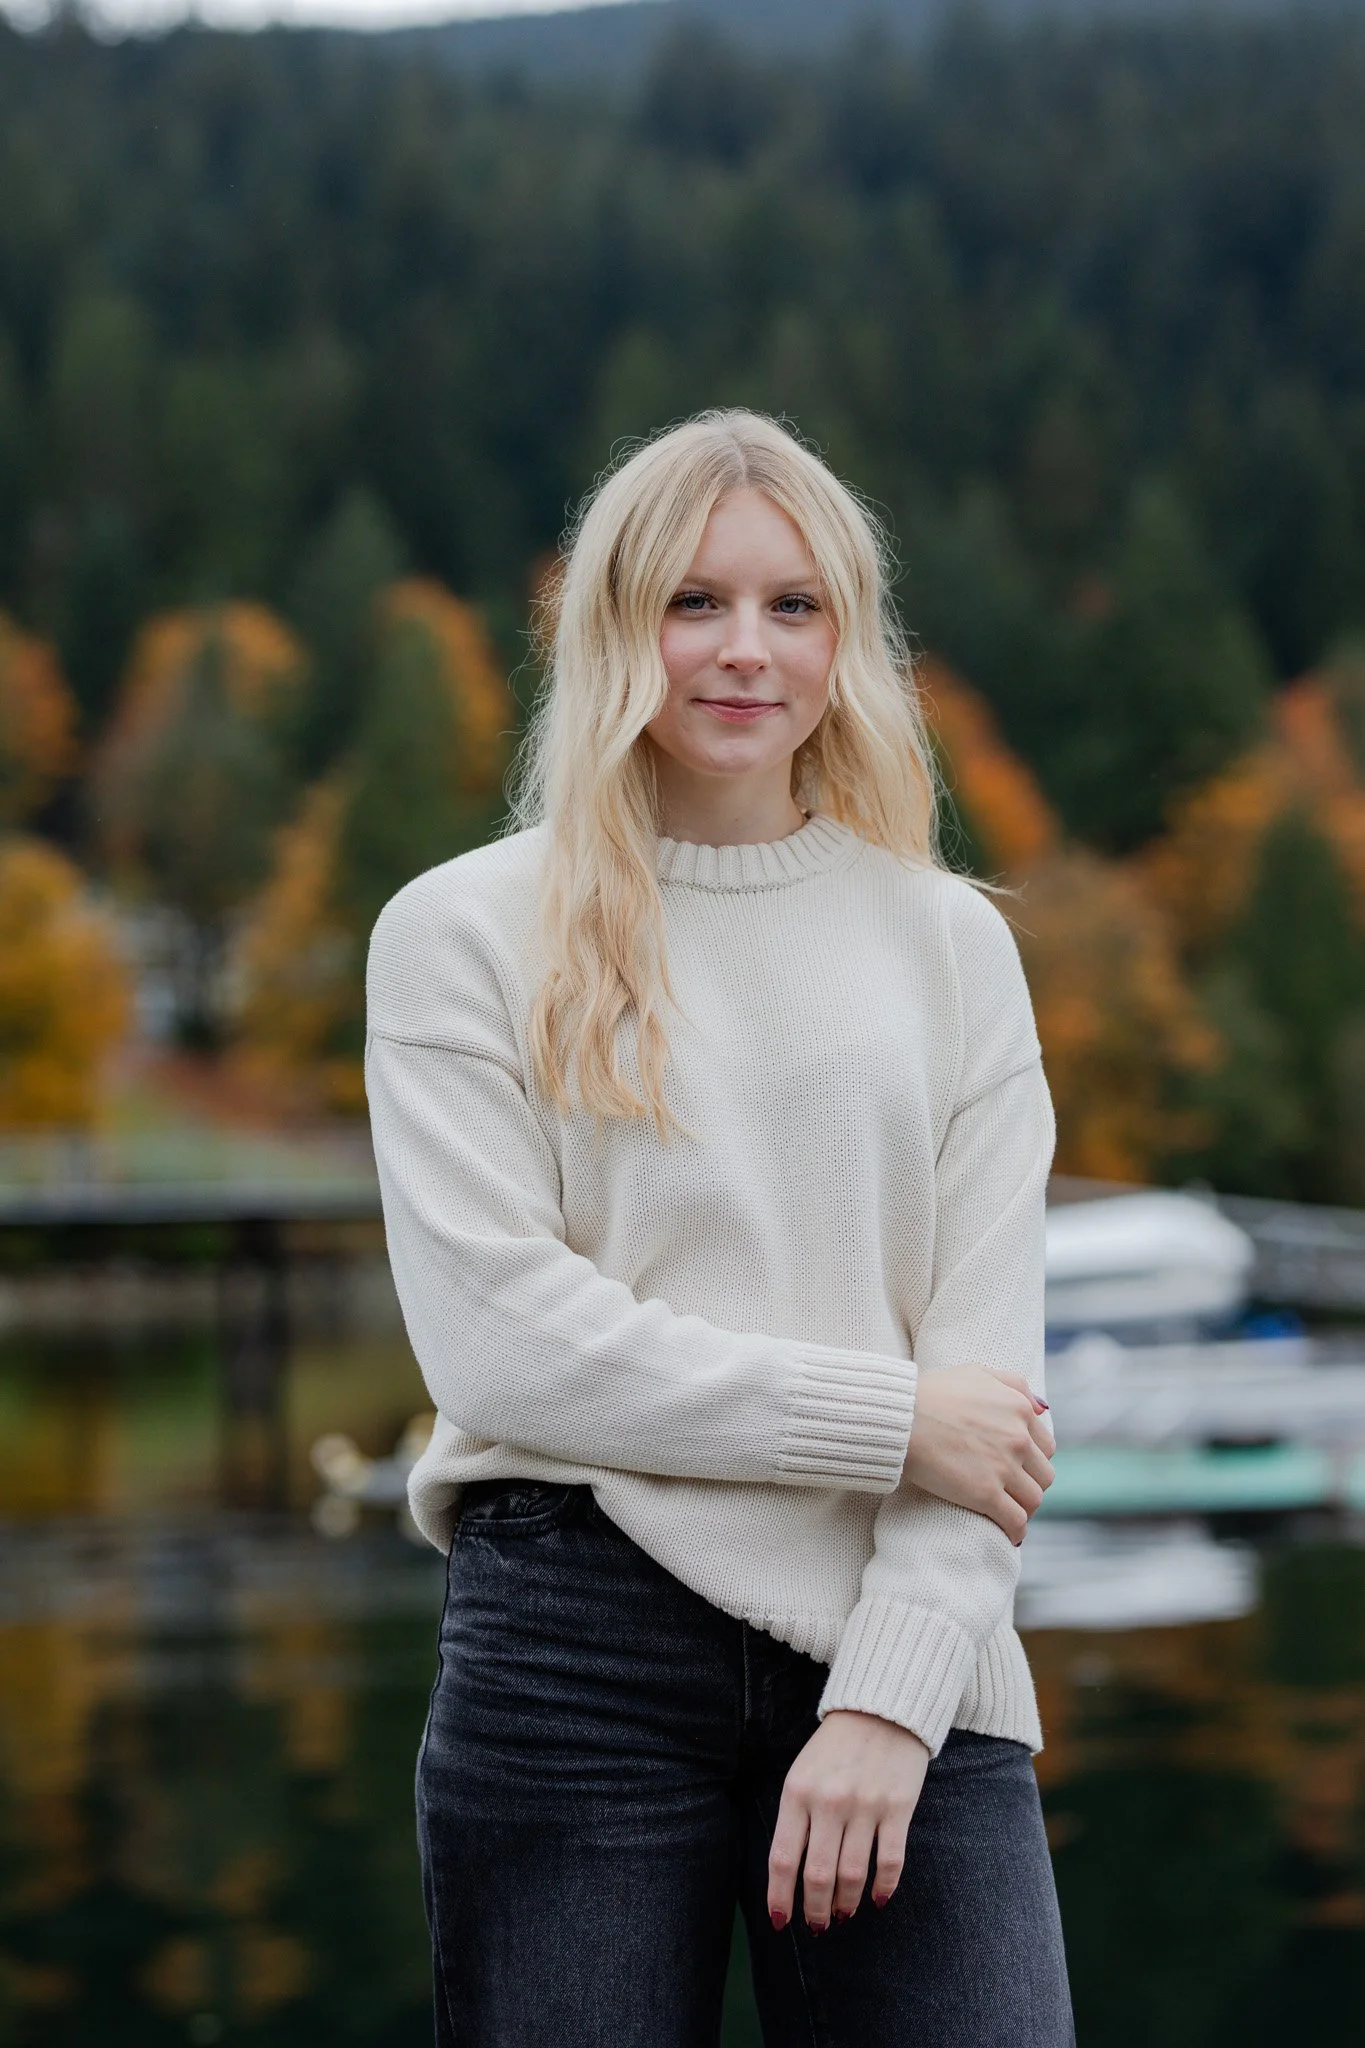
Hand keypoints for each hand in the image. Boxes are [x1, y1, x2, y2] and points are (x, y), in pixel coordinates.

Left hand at [767, 1710, 928, 1932]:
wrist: (881, 1707)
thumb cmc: (835, 1747)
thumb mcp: (803, 1773)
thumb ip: (796, 1817)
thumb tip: (792, 1873)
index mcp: (798, 1792)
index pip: (783, 1858)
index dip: (780, 1897)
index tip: (779, 1921)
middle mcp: (829, 1801)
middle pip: (818, 1875)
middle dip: (815, 1910)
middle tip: (817, 1926)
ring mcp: (866, 1805)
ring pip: (852, 1874)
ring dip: (846, 1903)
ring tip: (843, 1914)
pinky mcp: (898, 1807)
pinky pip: (889, 1862)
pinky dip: (883, 1888)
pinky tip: (877, 1899)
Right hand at [902, 1364, 1053, 1543]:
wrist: (900, 1416)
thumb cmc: (931, 1392)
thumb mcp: (976, 1372)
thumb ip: (1013, 1384)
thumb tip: (1040, 1409)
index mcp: (1019, 1409)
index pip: (1045, 1447)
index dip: (1032, 1460)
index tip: (1019, 1468)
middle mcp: (1018, 1439)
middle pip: (1043, 1475)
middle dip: (1030, 1483)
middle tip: (1012, 1490)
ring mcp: (1004, 1468)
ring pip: (1034, 1499)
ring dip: (1024, 1507)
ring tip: (1009, 1511)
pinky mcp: (985, 1494)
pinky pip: (1016, 1520)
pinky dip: (1016, 1531)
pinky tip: (1010, 1535)